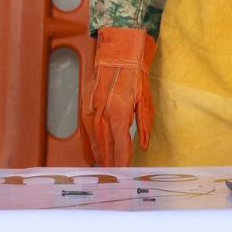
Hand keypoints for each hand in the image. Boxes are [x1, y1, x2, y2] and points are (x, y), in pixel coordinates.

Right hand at [83, 27, 155, 166]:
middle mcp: (102, 113)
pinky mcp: (85, 106)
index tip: (125, 172)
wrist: (117, 53)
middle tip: (114, 178)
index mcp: (119, 112)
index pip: (121, 144)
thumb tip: (143, 146)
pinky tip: (91, 156)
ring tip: (104, 170)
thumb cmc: (135, 76)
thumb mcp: (146, 99)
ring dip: (99, 157)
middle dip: (110, 163)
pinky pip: (85, 131)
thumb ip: (144, 125)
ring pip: (93, 140)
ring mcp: (91, 109)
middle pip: (105, 146)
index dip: (123, 160)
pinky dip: (88, 145)